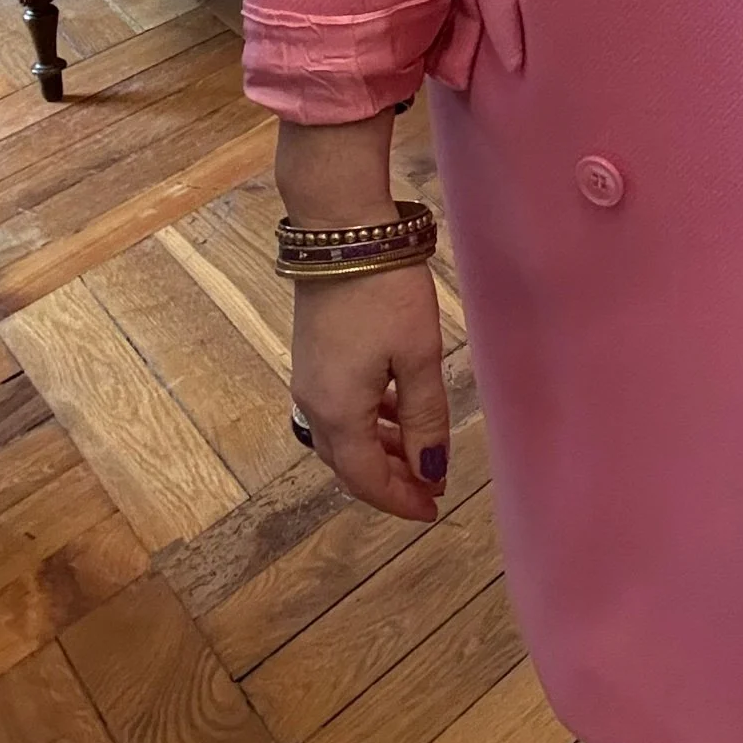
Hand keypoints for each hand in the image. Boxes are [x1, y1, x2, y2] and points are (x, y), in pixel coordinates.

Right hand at [290, 263, 450, 522]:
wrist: (341, 233)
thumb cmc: (385, 293)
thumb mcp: (418, 355)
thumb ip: (425, 417)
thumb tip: (428, 469)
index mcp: (338, 412)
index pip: (366, 478)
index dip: (400, 500)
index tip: (433, 508)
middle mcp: (314, 404)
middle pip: (350, 463)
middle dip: (390, 480)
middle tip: (431, 485)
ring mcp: (310, 379)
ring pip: (344, 436)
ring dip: (381, 451)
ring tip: (420, 453)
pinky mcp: (314, 357)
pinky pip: (340, 408)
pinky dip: (370, 421)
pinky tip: (397, 411)